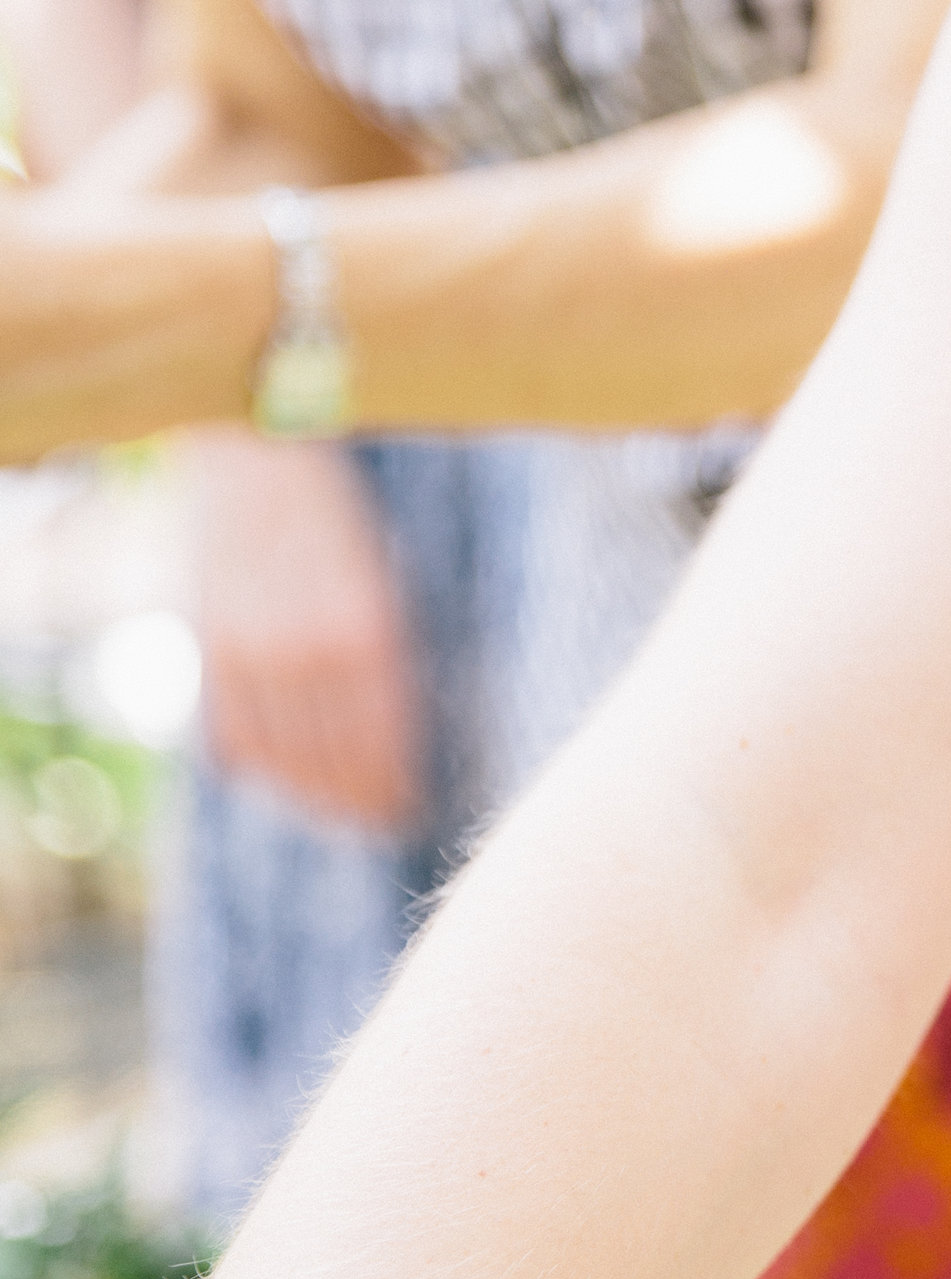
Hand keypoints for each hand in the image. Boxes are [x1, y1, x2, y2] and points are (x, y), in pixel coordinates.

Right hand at [187, 435, 422, 837]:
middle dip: (361, 799)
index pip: (383, 739)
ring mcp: (253, 654)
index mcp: (366, 629)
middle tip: (381, 819)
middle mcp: (308, 649)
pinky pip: (236, 735)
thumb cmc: (335, 518)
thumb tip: (401, 734)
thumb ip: (387, 655)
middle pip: (337, 758)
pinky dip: (262, 768)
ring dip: (314, 795)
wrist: (256, 459)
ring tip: (338, 810)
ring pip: (285, 758)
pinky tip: (284, 778)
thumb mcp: (380, 580)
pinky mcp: (212, 650)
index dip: (394, 784)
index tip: (411, 808)